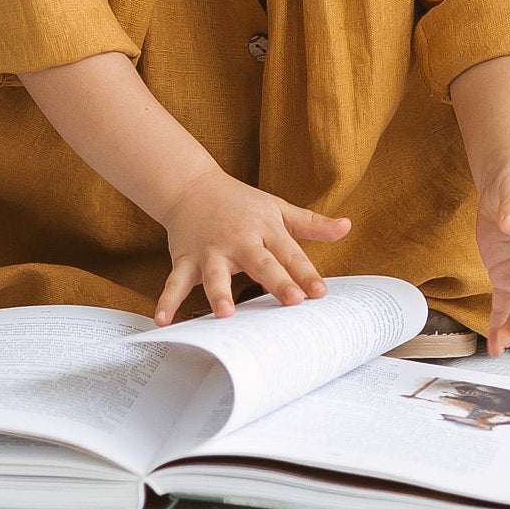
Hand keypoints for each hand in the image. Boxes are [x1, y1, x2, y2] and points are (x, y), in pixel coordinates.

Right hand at [156, 168, 350, 324]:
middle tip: (292, 300)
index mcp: (265, 229)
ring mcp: (210, 251)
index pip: (290, 253)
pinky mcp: (185, 259)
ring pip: (215, 274)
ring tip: (225, 314)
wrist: (191, 186)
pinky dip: (167, 302)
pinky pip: (174, 282)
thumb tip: (347, 226)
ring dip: (220, 293)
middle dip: (276, 281)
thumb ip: (311, 222)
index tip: (321, 293)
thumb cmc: (241, 202)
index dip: (306, 273)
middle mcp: (239, 240)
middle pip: (261, 263)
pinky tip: (163, 322)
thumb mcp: (278, 208)